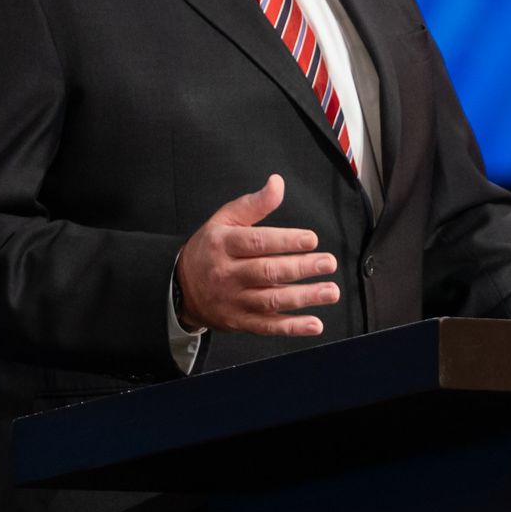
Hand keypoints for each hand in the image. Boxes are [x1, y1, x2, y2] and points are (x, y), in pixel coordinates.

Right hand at [175, 174, 339, 335]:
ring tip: (330, 291)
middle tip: (328, 262)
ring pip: (271, 301)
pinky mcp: (239, 322)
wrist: (180, 288)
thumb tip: (277, 183)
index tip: (311, 239)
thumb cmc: (209, 249)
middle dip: (301, 268)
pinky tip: (314, 324)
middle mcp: (227, 274)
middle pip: (267, 272)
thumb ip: (254, 203)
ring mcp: (233, 301)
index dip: (285, 241)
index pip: (257, 242)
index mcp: (223, 245)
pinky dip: (292, 328)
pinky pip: (267, 326)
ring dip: (304, 297)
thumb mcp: (224, 219)